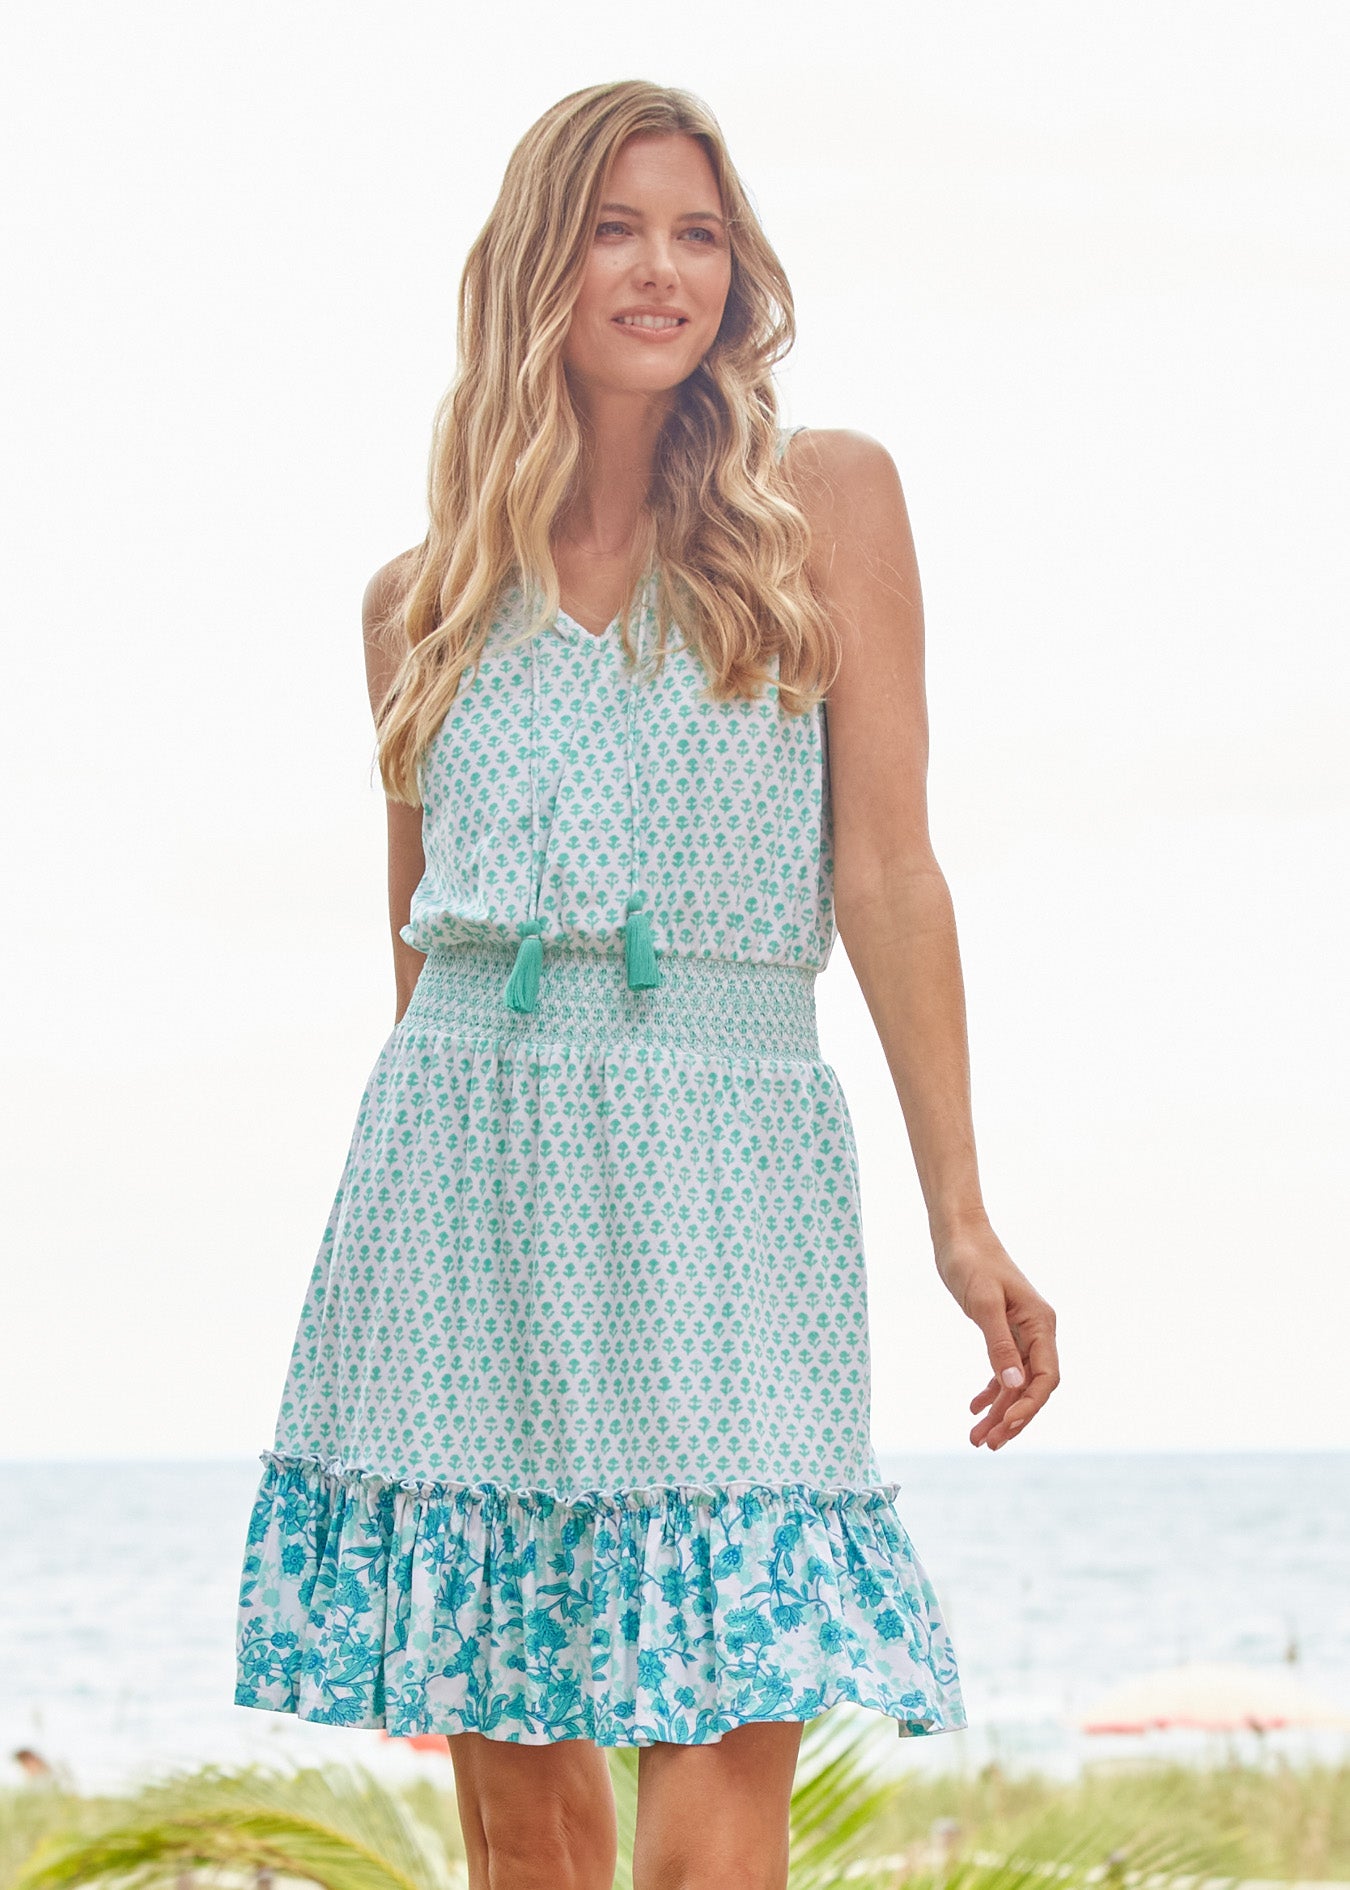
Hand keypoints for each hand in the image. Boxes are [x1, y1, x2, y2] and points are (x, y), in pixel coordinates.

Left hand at [933, 1221, 1059, 1449]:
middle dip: (1012, 1418)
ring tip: (977, 1438)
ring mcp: (1022, 1331)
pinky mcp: (1003, 1330)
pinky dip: (991, 1390)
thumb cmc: (971, 1261)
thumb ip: (998, 1344)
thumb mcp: (983, 1303)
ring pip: (1016, 1383)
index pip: (1045, 1377)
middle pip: (1032, 1387)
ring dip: (999, 1411)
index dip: (1029, 1406)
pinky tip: (974, 1408)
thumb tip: (1014, 1384)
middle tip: (986, 1444)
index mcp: (1041, 1323)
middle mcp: (1037, 1331)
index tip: (1004, 1425)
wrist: (958, 1235)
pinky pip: (1003, 1369)